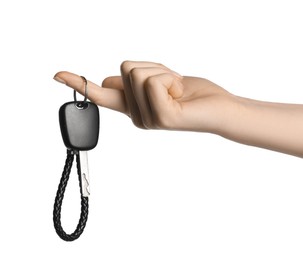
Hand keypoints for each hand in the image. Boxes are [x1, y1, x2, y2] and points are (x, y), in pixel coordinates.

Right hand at [54, 61, 234, 133]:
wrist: (218, 108)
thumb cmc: (189, 94)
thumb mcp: (156, 83)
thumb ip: (130, 83)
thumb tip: (107, 80)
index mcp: (133, 107)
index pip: (100, 92)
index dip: (79, 82)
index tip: (57, 75)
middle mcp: (136, 116)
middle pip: (126, 68)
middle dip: (151, 67)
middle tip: (170, 84)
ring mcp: (147, 119)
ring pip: (138, 71)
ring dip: (162, 72)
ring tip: (176, 90)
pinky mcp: (161, 118)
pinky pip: (154, 79)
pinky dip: (170, 78)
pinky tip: (180, 95)